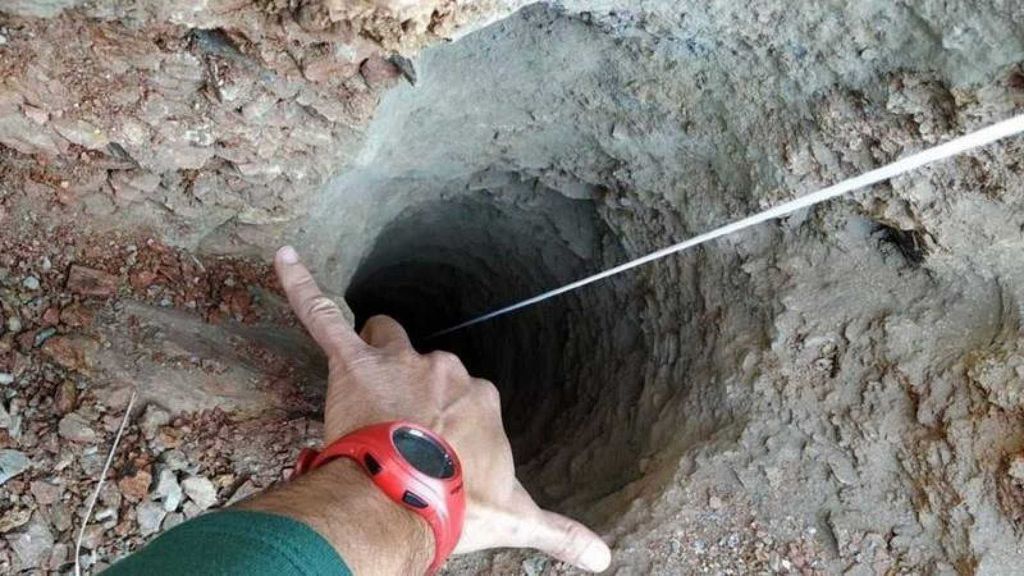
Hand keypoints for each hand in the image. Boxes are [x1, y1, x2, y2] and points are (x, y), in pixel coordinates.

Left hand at [273, 246, 610, 571]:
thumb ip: (560, 532)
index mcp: (479, 397)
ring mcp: (400, 363)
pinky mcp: (353, 362)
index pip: (463, 395)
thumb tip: (603, 557)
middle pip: (425, 363)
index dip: (446, 420)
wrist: (413, 500)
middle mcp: (445, 370)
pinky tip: (282, 256)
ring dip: (376, 356)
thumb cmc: (463, 503)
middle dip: (412, 388)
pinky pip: (322, 315)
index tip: (438, 449)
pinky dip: (302, 286)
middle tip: (397, 431)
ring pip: (384, 338)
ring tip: (362, 391)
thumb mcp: (518, 519)